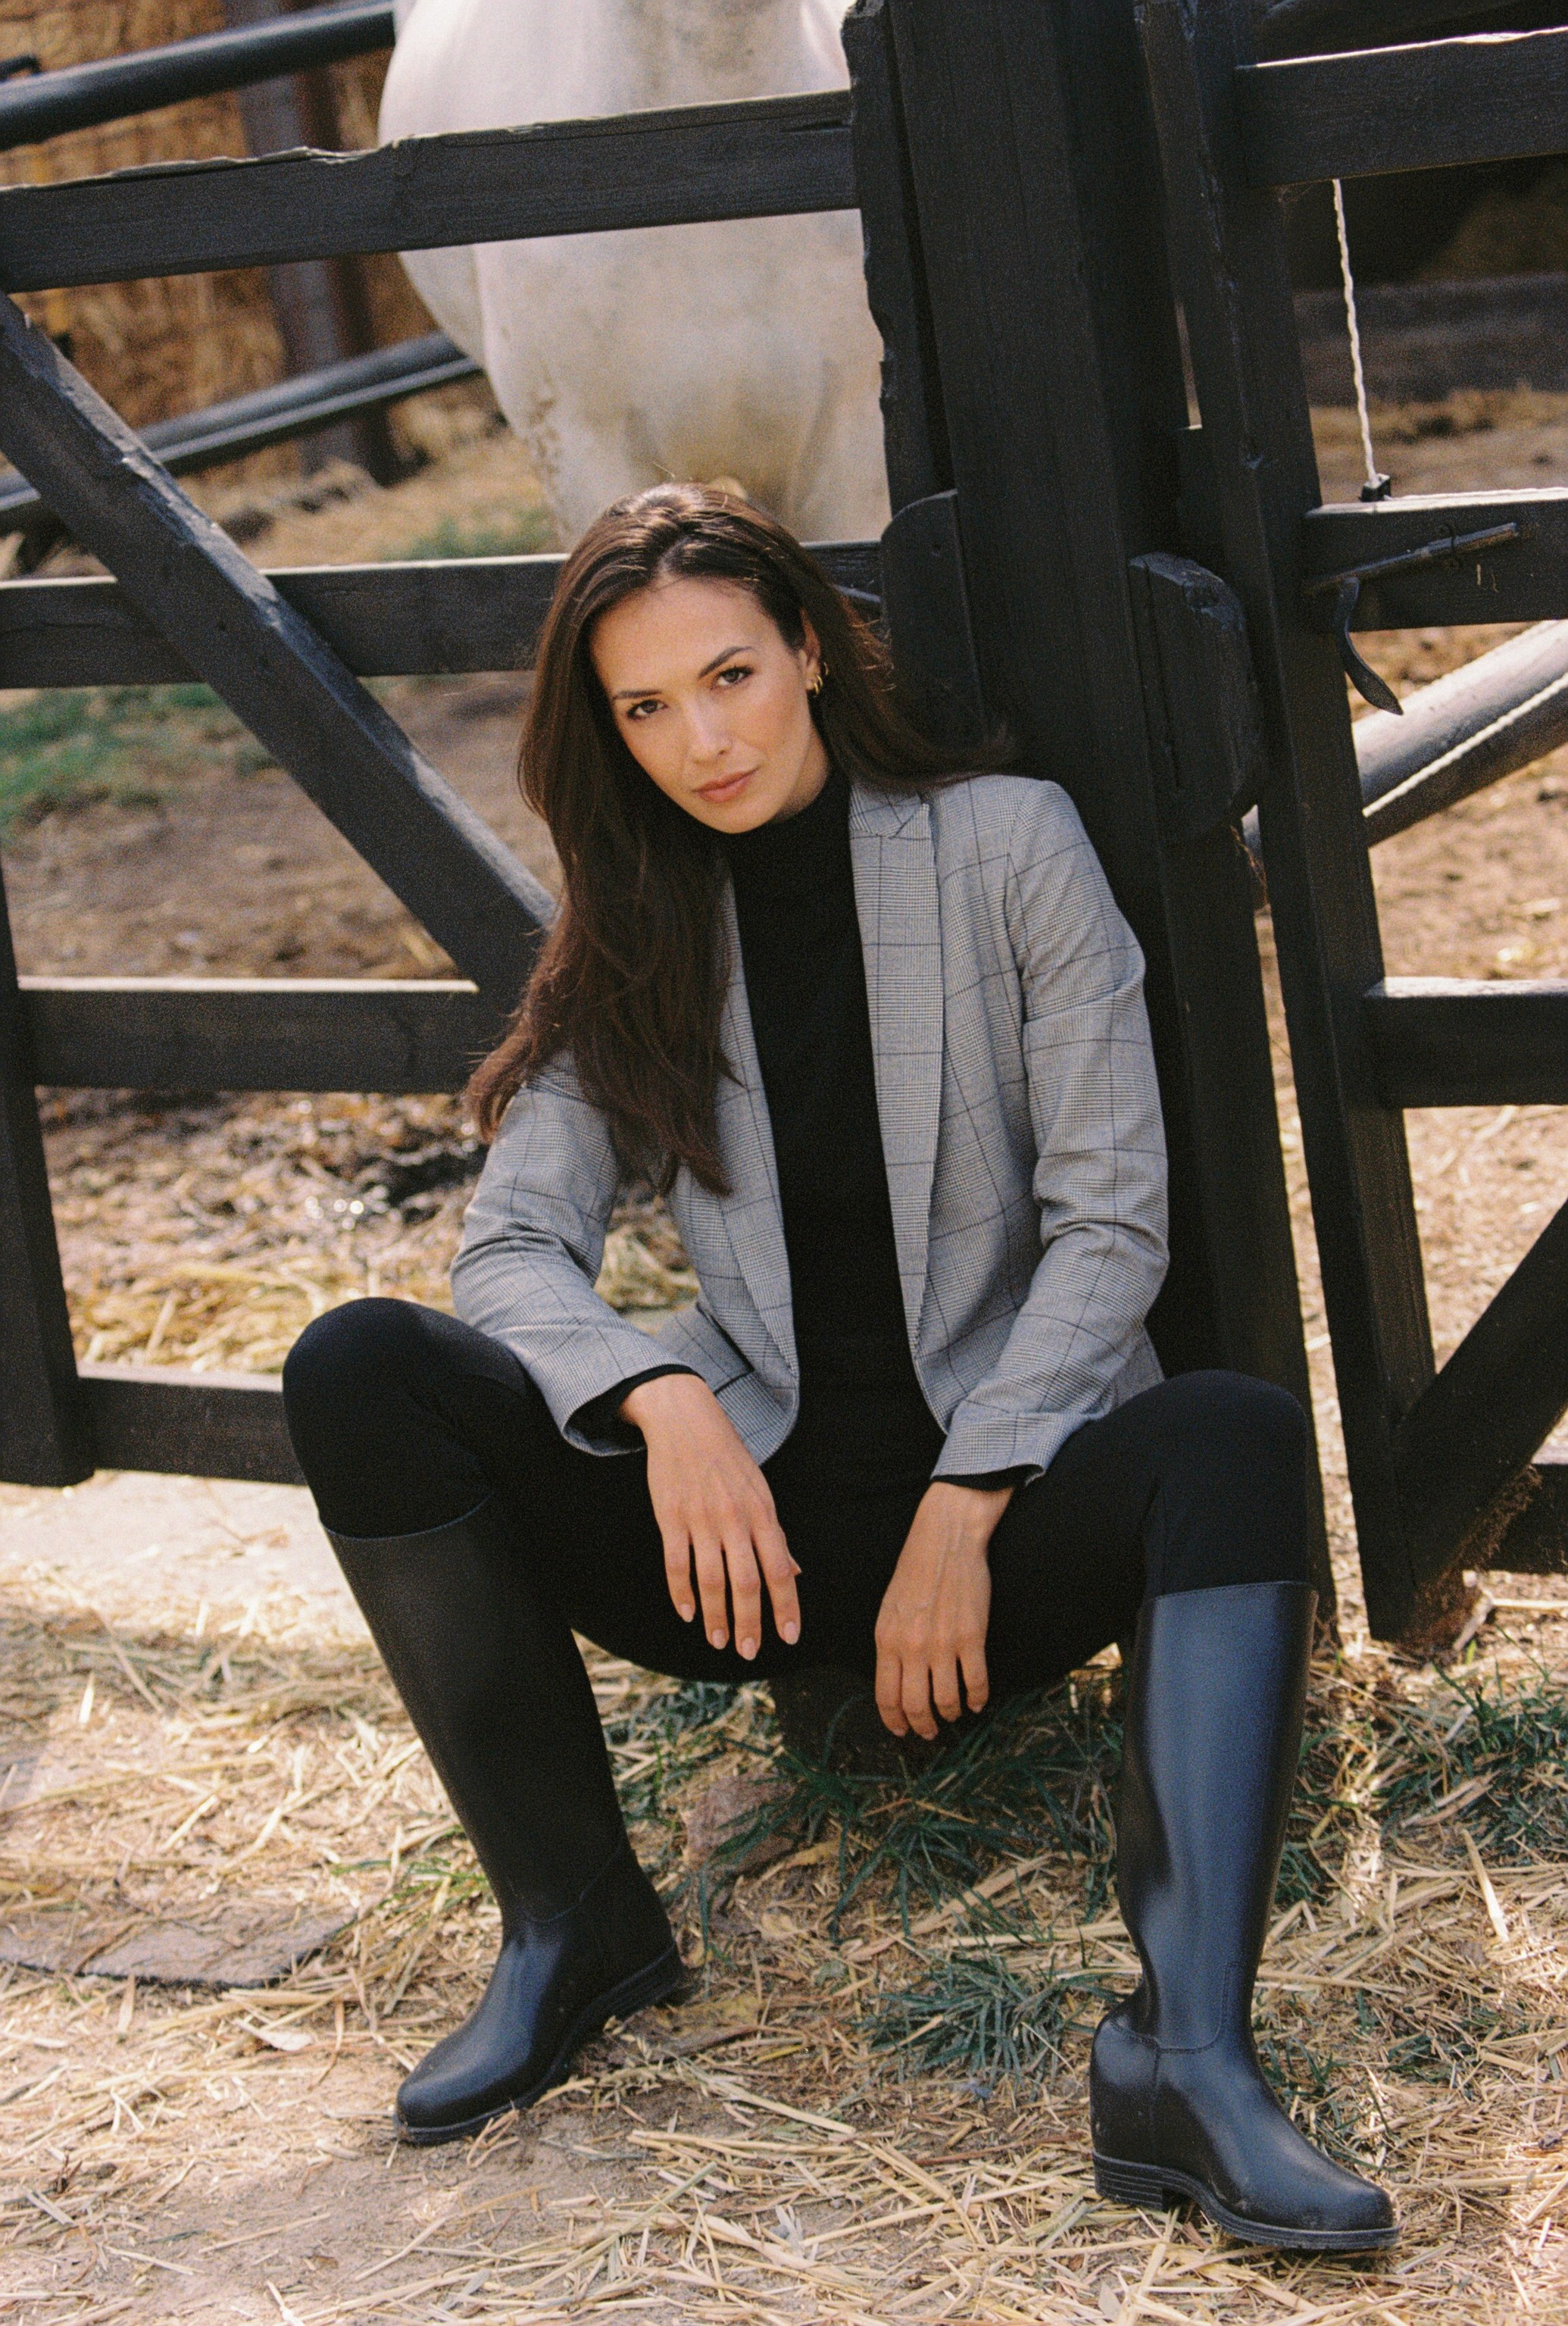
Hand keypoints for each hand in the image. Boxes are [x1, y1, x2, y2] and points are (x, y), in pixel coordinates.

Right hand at [620, 1373, 799, 1659]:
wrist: (685, 1419)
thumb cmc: (728, 1458)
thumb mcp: (760, 1491)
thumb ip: (776, 1535)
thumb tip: (796, 1573)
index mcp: (763, 1512)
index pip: (780, 1569)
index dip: (787, 1605)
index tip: (790, 1637)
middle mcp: (735, 1518)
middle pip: (746, 1582)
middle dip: (750, 1623)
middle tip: (749, 1651)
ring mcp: (701, 1519)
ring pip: (711, 1579)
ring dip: (716, 1616)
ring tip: (719, 1642)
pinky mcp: (670, 1517)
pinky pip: (676, 1564)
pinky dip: (682, 1594)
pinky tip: (688, 1614)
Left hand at [874, 1481, 1011, 1739]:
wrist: (945, 1539)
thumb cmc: (916, 1571)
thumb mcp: (889, 1609)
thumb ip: (891, 1646)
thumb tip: (897, 1682)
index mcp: (886, 1639)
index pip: (886, 1696)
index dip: (894, 1721)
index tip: (902, 1730)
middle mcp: (912, 1647)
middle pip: (915, 1706)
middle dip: (923, 1726)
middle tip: (930, 1731)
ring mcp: (943, 1644)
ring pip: (946, 1701)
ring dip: (951, 1714)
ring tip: (955, 1713)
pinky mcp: (972, 1637)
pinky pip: (976, 1683)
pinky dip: (978, 1699)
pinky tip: (978, 1701)